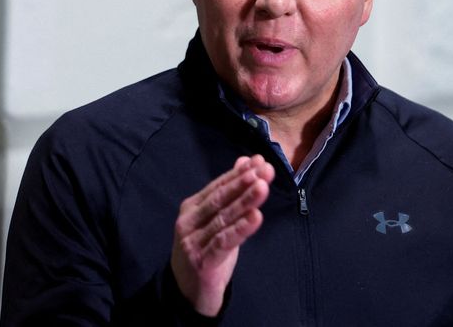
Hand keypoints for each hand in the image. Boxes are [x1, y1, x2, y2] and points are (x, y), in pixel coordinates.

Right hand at [171, 155, 274, 316]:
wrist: (188, 293)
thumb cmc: (206, 251)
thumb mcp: (218, 221)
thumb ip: (231, 194)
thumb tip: (246, 161)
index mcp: (192, 208)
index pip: (218, 186)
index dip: (239, 173)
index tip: (259, 161)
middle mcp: (188, 222)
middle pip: (220, 199)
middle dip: (244, 182)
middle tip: (264, 170)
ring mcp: (192, 241)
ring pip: (223, 218)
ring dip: (245, 201)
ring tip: (263, 188)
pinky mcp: (201, 261)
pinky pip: (224, 242)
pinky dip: (240, 229)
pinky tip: (256, 217)